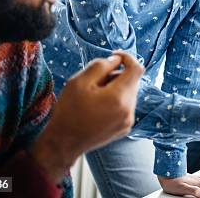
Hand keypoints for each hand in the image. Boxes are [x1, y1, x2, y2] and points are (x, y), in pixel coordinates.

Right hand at [30, 51, 142, 181]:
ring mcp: (128, 121)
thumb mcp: (79, 81)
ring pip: (129, 93)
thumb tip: (116, 60)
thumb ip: (100, 66)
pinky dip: (116, 100)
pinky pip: (126, 106)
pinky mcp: (125, 128)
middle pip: (132, 81)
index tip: (114, 56)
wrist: (64, 143)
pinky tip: (98, 107)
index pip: (136, 69)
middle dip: (117, 75)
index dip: (127, 58)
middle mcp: (129, 110)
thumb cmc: (69, 111)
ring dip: (116, 88)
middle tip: (96, 80)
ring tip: (95, 95)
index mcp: (119, 97)